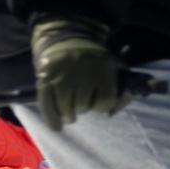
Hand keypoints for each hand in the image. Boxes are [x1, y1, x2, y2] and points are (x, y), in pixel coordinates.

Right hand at [31, 17, 133, 131]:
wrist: (69, 41)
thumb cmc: (97, 62)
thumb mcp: (116, 70)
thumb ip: (125, 92)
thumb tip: (114, 113)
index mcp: (102, 70)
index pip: (105, 102)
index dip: (103, 105)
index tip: (100, 100)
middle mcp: (81, 73)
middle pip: (83, 107)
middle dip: (84, 107)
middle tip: (82, 100)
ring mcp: (61, 76)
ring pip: (66, 109)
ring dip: (70, 114)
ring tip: (72, 113)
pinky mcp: (45, 78)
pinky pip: (47, 104)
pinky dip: (52, 119)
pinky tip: (57, 127)